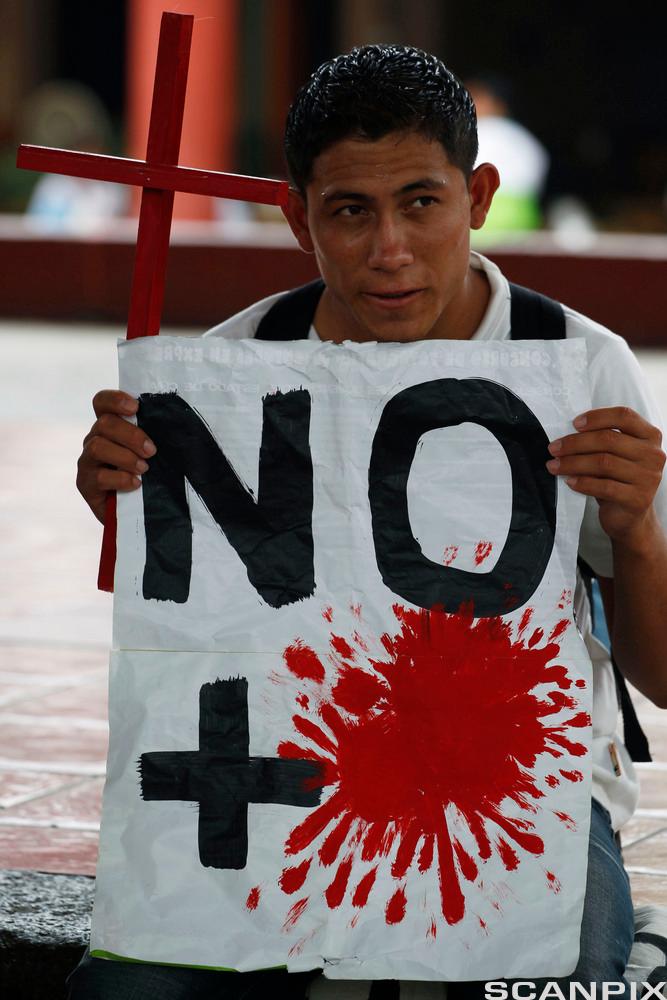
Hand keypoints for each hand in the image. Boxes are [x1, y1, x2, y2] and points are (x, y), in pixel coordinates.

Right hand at [76, 390, 155, 522]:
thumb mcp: (154, 454)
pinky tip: (135, 484)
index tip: (136, 408)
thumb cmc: (150, 478)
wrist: (139, 514)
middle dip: (131, 435)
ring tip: (144, 469)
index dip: (115, 400)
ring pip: (98, 447)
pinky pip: (99, 476)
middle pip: (104, 423)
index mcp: (111, 427)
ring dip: (125, 457)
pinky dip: (121, 479)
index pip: (102, 402)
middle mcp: (95, 440)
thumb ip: (155, 437)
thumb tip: (178, 424)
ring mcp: (88, 462)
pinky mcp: (86, 484)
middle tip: (152, 451)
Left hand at [546, 407, 665, 551]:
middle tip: (553, 448)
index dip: (597, 417)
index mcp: (650, 436)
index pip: (624, 416)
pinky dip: (582, 482)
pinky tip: (568, 481)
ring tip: (553, 465)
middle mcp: (653, 455)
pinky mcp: (637, 499)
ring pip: (603, 463)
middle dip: (575, 443)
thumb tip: (566, 436)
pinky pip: (604, 486)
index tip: (574, 424)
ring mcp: (648, 478)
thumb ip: (601, 441)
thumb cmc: (616, 479)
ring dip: (572, 463)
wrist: (629, 517)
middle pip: (609, 439)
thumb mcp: (614, 455)